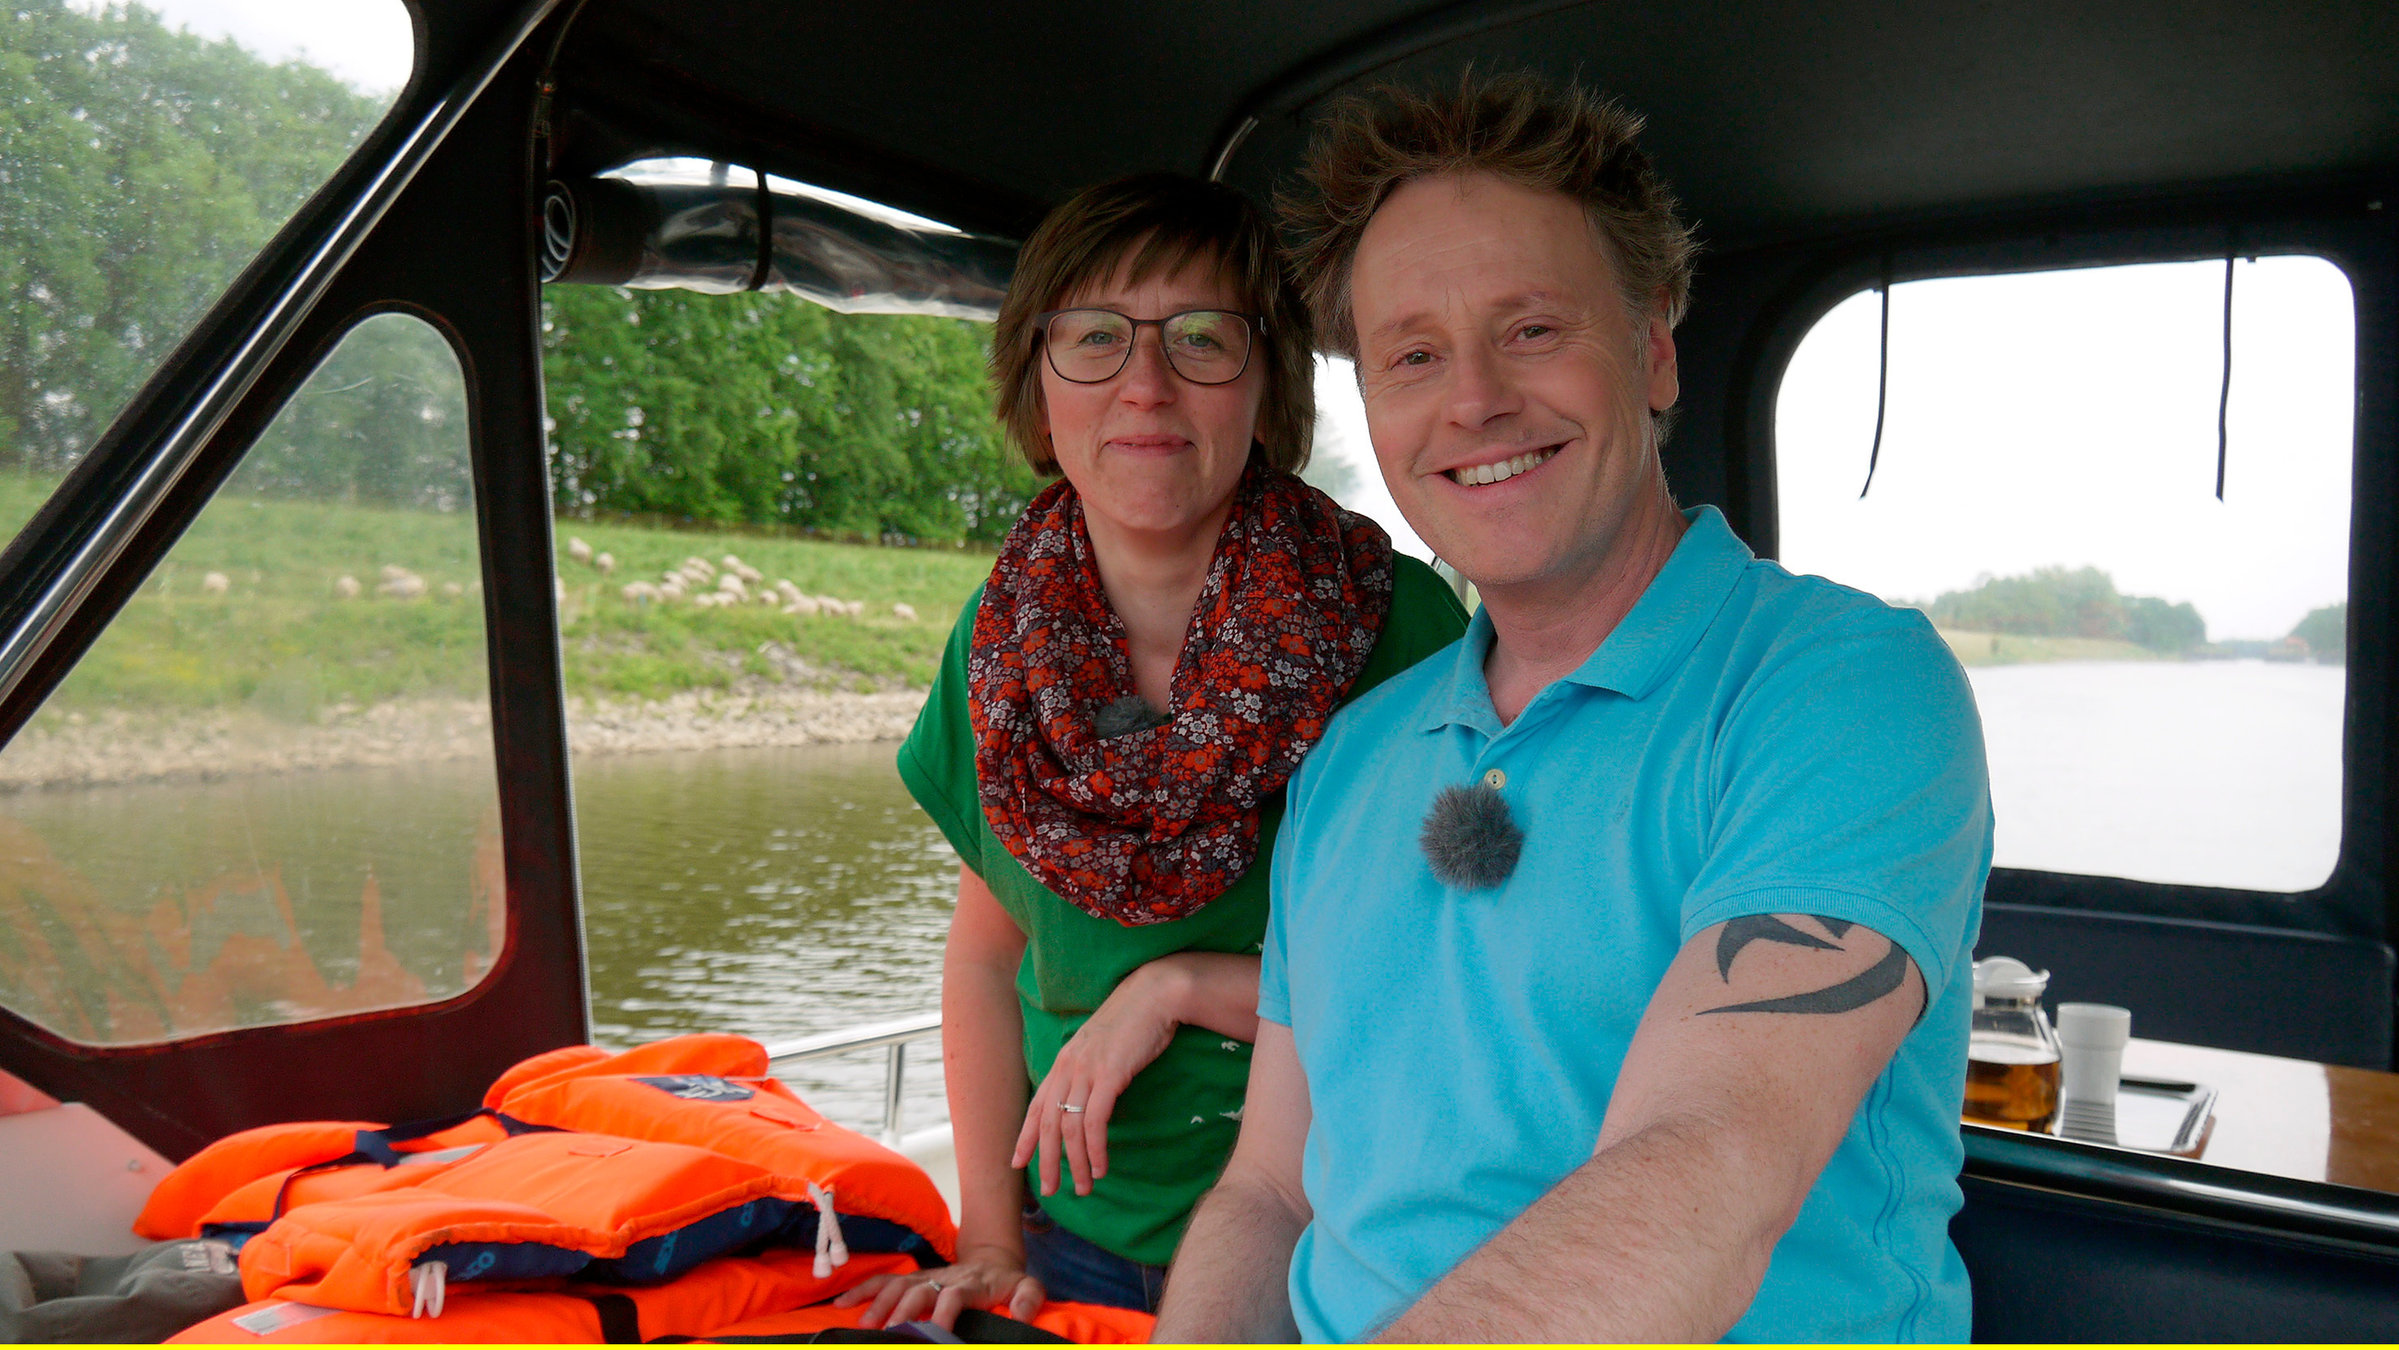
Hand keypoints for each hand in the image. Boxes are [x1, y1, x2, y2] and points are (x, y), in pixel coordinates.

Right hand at [832, 1245, 1044, 1330]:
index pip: (954, 1297)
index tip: (937, 1336)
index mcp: (970, 1283)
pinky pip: (885, 1281)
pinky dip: (863, 1290)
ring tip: (865, 1325)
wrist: (992, 1258)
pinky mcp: (912, 1279)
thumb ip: (1028, 1299)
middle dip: (903, 1312)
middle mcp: (943, 1278)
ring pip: (897, 1286)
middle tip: (890, 1333)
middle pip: (919, 1292)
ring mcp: (925, 1277)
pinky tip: (842, 1303)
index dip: (944, 1314)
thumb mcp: (1026, 1286)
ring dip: (879, 1304)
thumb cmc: (1006, 1280)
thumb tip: (1021, 1316)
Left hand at [1012, 959, 1183, 1196]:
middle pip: (1047, 1124)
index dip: (1024, 1137)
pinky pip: (1095, 1122)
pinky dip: (1095, 1149)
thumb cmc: (1134, 1022)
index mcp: (1064, 1061)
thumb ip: (1089, 1070)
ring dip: (1075, 1162)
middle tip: (1050, 1189)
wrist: (1155, 995)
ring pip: (1070, 1128)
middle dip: (1047, 1161)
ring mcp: (1087, 1071)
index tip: (1017, 1162)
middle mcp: (1068, 1068)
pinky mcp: (1109, 1075)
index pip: (1037, 1106)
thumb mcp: (1102, 1047)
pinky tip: (1100, 1167)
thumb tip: (1087, 1097)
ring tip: (1083, 1187)